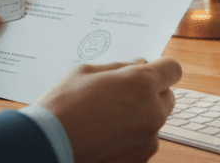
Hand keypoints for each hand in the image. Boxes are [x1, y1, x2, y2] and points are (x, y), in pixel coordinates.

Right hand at [35, 56, 181, 162]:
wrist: (47, 146)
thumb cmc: (62, 106)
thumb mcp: (87, 72)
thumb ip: (120, 67)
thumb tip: (139, 65)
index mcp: (141, 84)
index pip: (172, 69)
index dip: (161, 68)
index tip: (150, 71)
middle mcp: (152, 112)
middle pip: (167, 97)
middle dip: (151, 93)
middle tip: (123, 94)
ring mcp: (148, 139)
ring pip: (155, 121)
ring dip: (141, 116)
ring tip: (107, 119)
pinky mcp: (141, 159)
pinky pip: (143, 142)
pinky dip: (131, 137)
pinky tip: (106, 136)